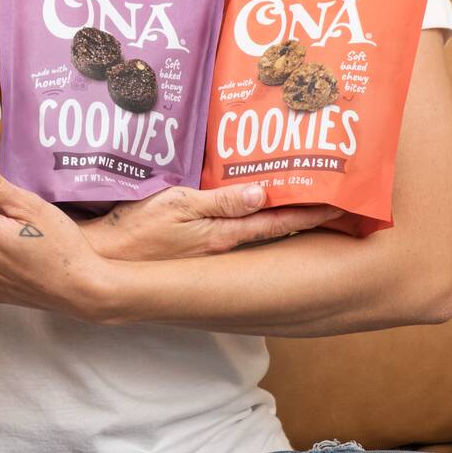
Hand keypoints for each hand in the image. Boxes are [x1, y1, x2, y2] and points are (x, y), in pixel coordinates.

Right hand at [79, 184, 343, 260]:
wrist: (107, 259)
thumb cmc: (138, 230)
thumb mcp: (178, 204)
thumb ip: (221, 201)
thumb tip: (265, 192)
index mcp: (225, 234)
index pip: (279, 223)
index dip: (312, 213)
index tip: (344, 204)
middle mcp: (224, 245)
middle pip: (274, 227)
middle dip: (304, 211)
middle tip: (335, 193)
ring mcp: (211, 249)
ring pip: (255, 228)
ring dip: (280, 213)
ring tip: (306, 194)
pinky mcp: (195, 247)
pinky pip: (233, 228)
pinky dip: (251, 215)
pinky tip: (256, 204)